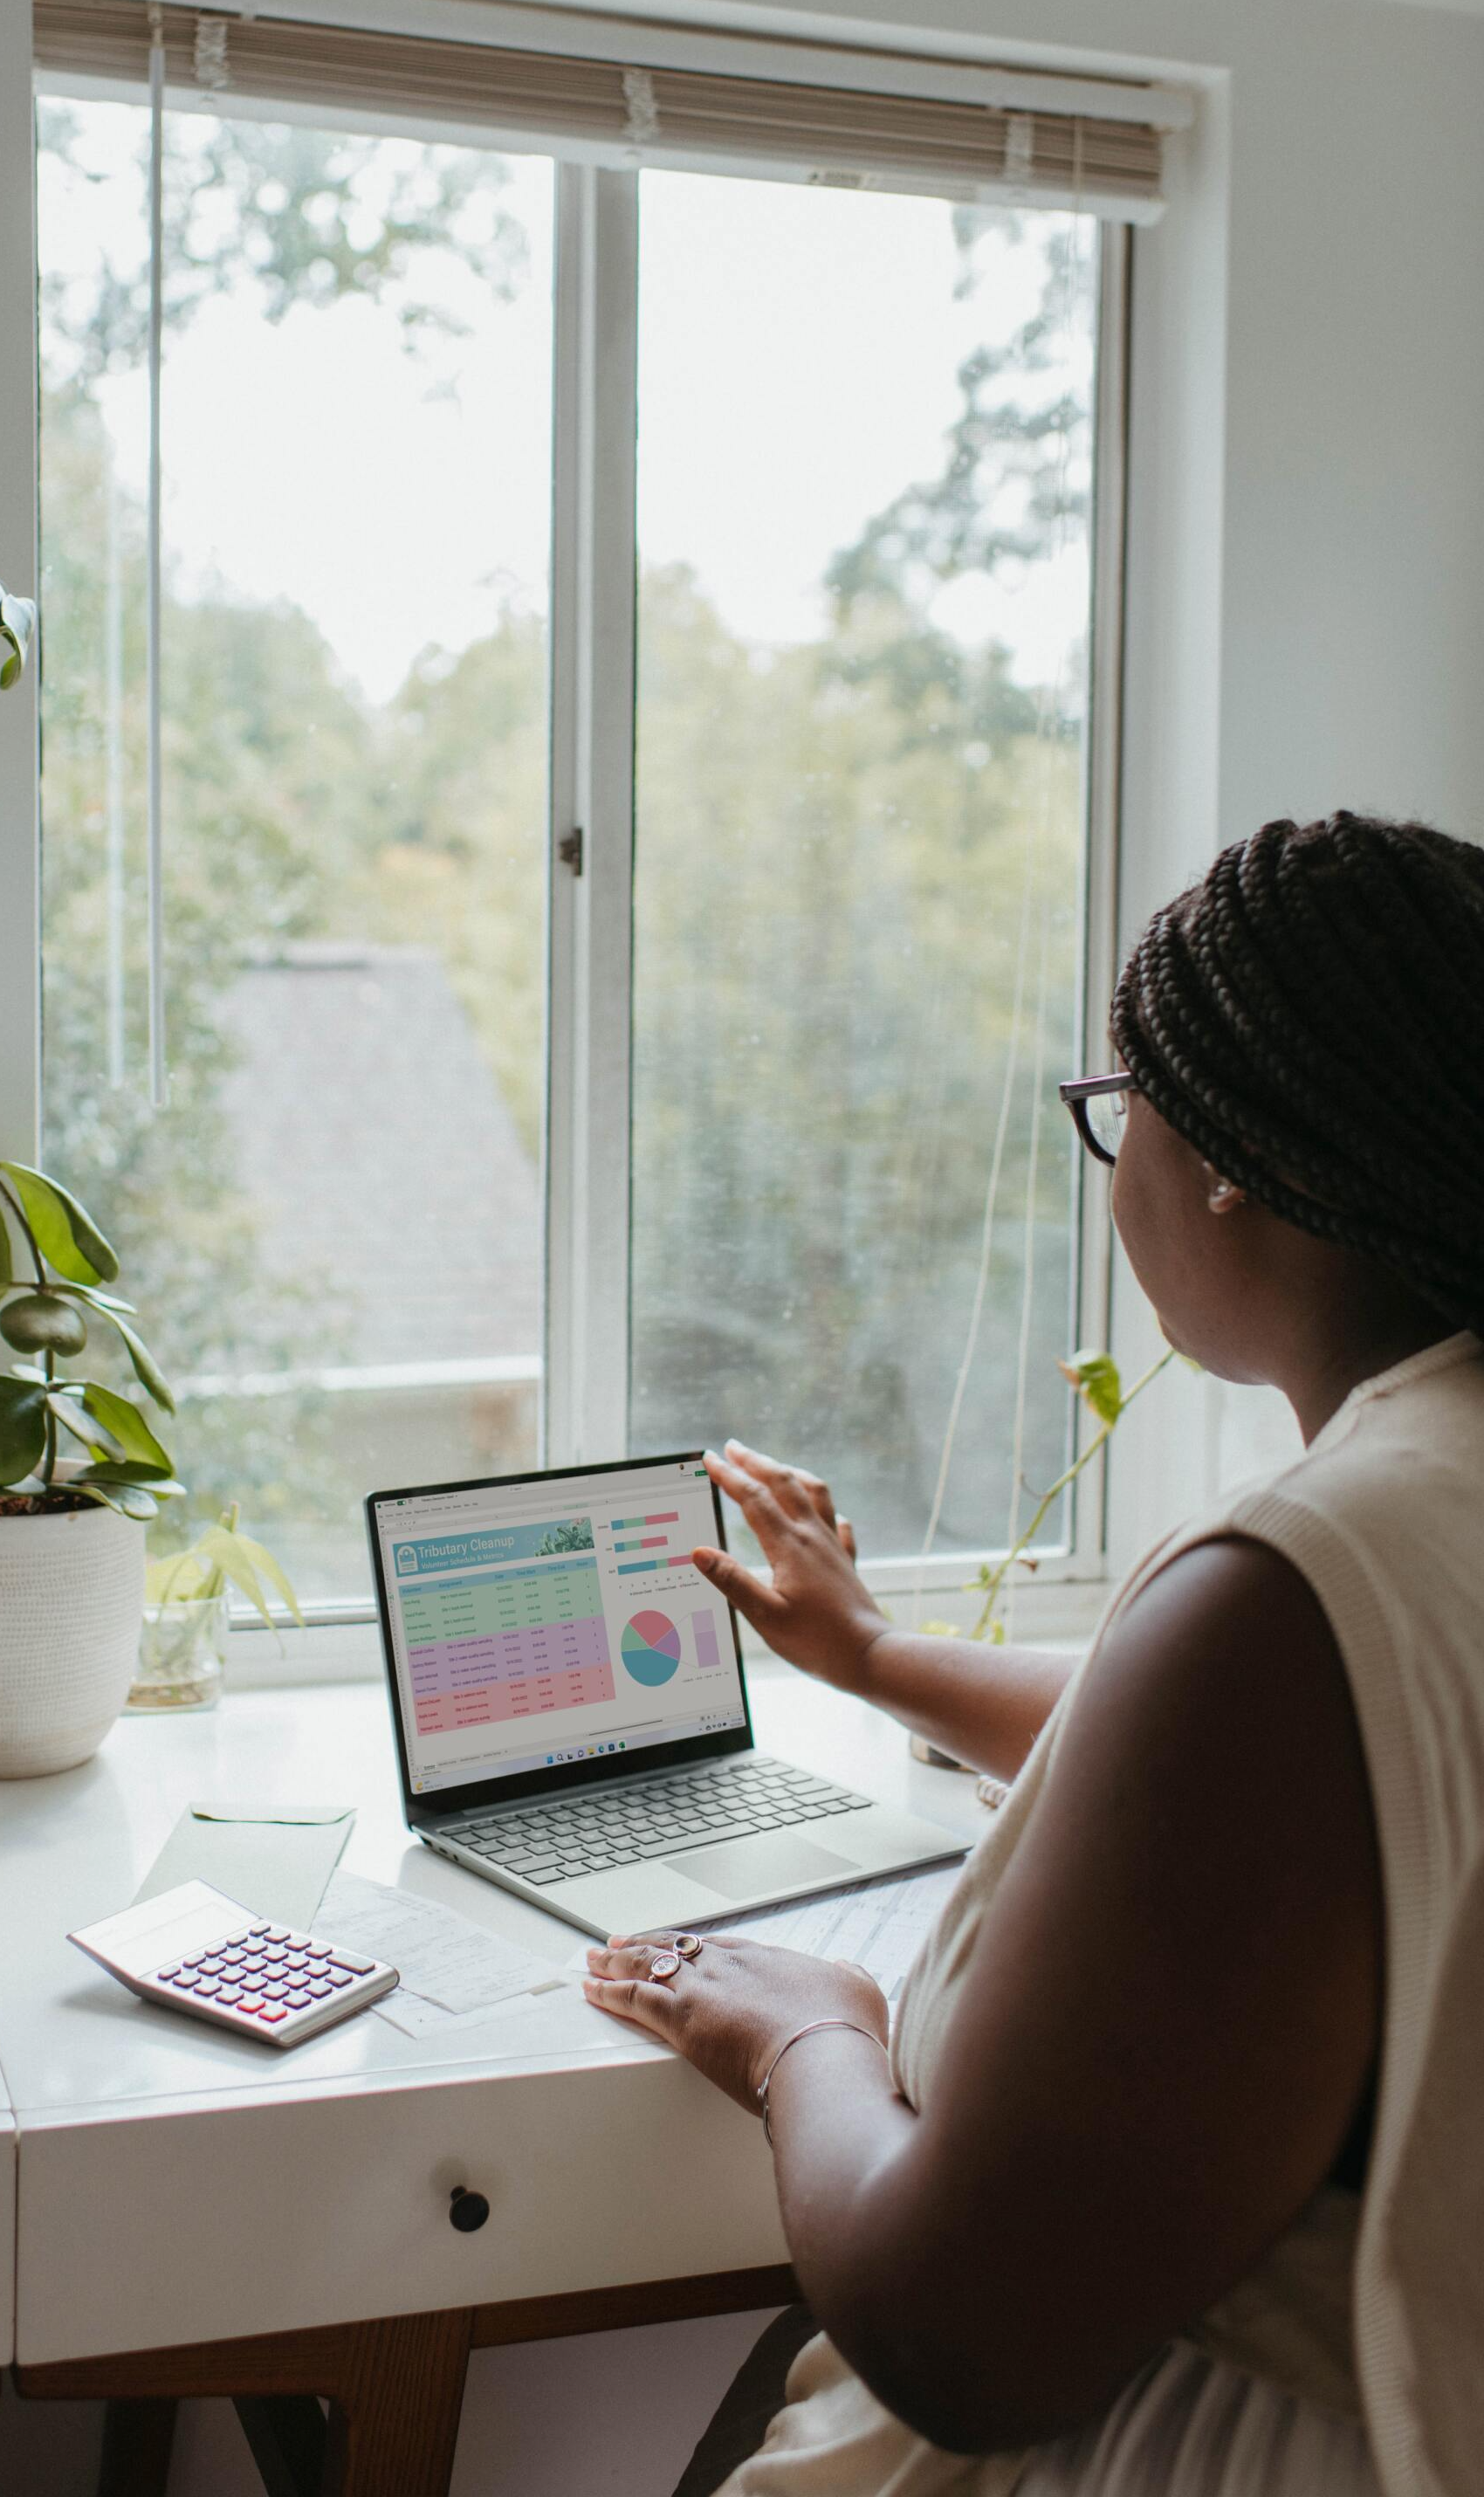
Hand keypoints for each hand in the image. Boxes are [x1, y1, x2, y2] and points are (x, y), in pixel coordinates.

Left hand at [583, 1930, 889, 2114]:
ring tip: (595, 1958)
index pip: (720, 1946)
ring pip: (649, 1965)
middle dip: (646, 1944)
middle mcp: (730, 1966)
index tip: (679, 1942)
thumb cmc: (846, 2035)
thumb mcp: (861, 1993)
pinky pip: (635, 2000)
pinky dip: (609, 1993)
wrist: (824, 2057)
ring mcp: (704, 1990)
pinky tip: (590, 1989)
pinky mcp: (683, 2020)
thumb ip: (849, 1978)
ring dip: (618, 1961)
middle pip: (677, 1947)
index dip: (694, 1944)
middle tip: (621, 1941)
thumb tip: (846, 1970)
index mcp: (769, 1960)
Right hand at [694, 1441, 887, 1689]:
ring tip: (776, 1466)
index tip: (709, 1457)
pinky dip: (827, 1512)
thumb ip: (732, 1581)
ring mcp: (832, 1547)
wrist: (869, 1655)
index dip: (728, 1475)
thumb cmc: (816, 1641)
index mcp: (789, 1546)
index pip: (752, 1499)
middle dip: (756, 1462)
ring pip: (813, 1494)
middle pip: (783, 1484)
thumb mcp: (764, 1616)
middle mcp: (813, 1537)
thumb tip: (699, 1552)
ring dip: (791, 1474)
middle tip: (733, 1447)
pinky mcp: (846, 1563)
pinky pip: (838, 1526)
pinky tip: (828, 1516)